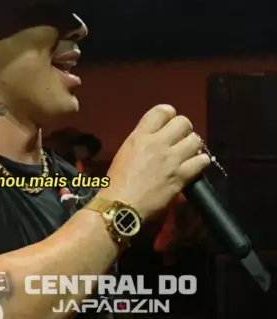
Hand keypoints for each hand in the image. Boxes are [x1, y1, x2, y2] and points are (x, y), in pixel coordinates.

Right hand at [107, 105, 209, 221]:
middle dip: (184, 130)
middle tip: (180, 141)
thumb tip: (158, 139)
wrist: (121, 207)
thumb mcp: (125, 152)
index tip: (169, 126)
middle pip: (184, 122)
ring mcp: (172, 159)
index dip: (169, 116)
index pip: (163, 110)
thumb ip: (143, 141)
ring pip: (196, 140)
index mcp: (140, 136)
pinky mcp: (182, 176)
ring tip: (188, 155)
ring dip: (193, 146)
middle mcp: (158, 143)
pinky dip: (200, 163)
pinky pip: (202, 161)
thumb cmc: (116, 182)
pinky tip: (194, 167)